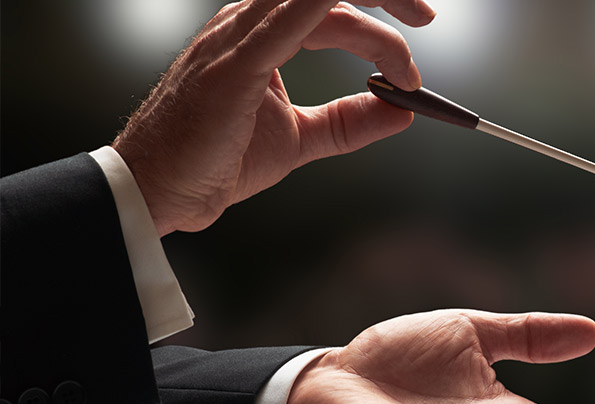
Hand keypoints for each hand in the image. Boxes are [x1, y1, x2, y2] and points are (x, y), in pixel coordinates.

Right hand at [112, 1, 436, 235]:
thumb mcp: (300, 138)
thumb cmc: (213, 159)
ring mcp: (238, 37)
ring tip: (406, 61)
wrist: (162, 190)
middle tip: (427, 21)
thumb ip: (350, 121)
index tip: (415, 50)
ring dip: (372, 18)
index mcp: (263, 33)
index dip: (381, 20)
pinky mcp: (235, 64)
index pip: (332, 4)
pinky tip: (353, 12)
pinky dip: (323, 8)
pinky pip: (288, 20)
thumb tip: (402, 111)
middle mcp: (248, 23)